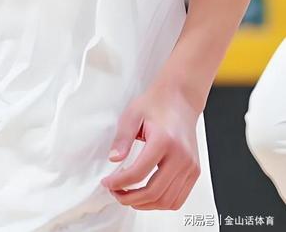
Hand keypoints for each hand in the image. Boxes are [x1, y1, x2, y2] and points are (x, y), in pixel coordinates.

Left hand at [100, 82, 200, 210]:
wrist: (180, 98)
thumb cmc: (157, 103)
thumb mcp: (132, 114)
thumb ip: (122, 138)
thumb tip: (114, 160)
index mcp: (165, 141)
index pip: (139, 173)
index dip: (120, 183)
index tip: (108, 183)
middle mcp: (181, 156)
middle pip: (154, 192)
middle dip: (130, 199)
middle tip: (116, 193)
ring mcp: (191, 166)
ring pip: (167, 201)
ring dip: (145, 205)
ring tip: (129, 196)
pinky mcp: (194, 171)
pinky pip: (178, 199)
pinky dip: (161, 203)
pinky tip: (146, 196)